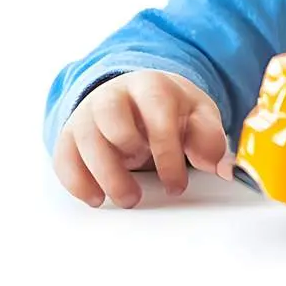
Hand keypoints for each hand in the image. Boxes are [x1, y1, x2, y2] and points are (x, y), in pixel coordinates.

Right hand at [53, 69, 233, 207]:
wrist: (141, 92)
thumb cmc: (172, 108)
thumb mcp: (199, 114)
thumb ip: (210, 138)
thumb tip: (222, 168)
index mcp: (153, 86)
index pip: (157, 118)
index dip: (167, 155)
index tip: (176, 185)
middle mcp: (115, 94)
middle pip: (112, 123)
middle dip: (128, 164)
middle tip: (143, 194)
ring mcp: (88, 112)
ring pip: (84, 141)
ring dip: (104, 176)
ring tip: (127, 199)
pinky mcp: (70, 132)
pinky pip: (64, 156)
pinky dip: (76, 181)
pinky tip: (96, 198)